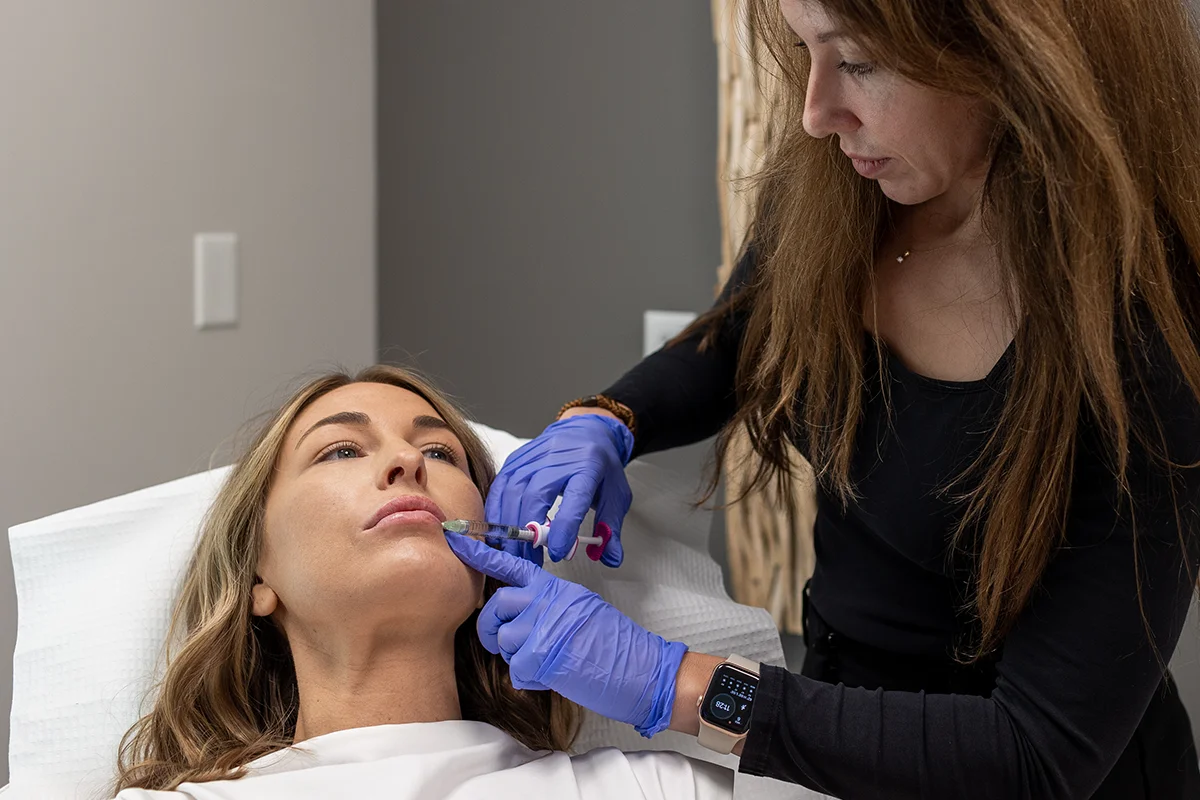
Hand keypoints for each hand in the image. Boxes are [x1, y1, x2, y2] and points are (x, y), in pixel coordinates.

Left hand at [445, 532, 686, 737]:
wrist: (641, 668)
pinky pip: (516, 671)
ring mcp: (543, 625)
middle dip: (492, 629)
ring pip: (502, 642)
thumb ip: (548, 604)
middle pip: (496, 606)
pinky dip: (530, 680)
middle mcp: (547, 600)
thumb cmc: (614, 644)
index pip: (511, 564)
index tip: (455, 538)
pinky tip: (553, 676)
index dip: (480, 553)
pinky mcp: (541, 654)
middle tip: (503, 644)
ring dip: (516, 659)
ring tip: (544, 662)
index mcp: (555, 587)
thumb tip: (519, 614)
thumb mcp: (580, 608)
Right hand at [486, 413, 633, 565]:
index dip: (564, 528)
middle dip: (529, 533)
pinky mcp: (517, 458)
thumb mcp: (617, 495)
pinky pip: (501, 485)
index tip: (559, 552)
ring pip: (513, 491)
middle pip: (536, 495)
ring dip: (509, 526)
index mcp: (588, 465)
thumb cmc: (601, 466)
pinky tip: (498, 530)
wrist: (586, 430)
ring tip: (512, 552)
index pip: (574, 498)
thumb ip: (611, 529)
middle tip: (529, 561)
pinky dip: (496, 510)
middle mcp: (559, 457)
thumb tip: (610, 558)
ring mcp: (534, 455)